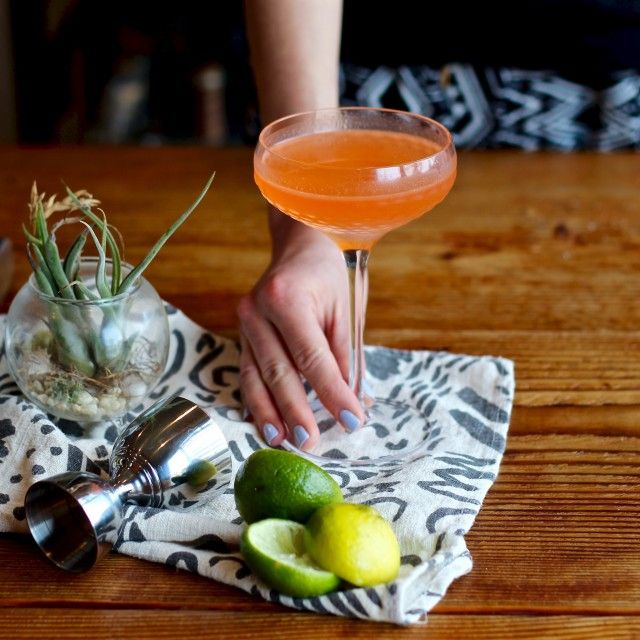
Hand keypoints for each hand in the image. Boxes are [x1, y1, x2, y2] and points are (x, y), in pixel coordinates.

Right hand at [237, 213, 364, 449]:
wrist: (302, 240)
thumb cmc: (331, 272)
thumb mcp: (346, 310)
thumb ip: (345, 356)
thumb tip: (351, 402)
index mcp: (288, 298)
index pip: (313, 358)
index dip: (332, 393)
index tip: (352, 421)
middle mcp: (258, 309)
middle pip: (279, 371)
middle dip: (297, 411)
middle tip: (312, 443)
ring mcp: (245, 320)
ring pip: (256, 376)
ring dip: (269, 412)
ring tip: (281, 442)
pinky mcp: (242, 330)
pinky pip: (248, 370)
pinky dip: (257, 398)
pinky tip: (264, 422)